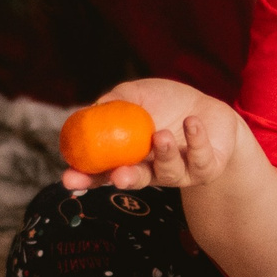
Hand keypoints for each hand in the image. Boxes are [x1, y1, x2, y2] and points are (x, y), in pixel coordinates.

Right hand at [60, 78, 242, 193]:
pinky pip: (200, 160)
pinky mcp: (205, 169)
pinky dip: (195, 140)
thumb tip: (89, 112)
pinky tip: (192, 122)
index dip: (85, 178)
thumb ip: (114, 103)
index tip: (69, 179)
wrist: (207, 109)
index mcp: (129, 157)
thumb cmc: (166, 102)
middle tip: (118, 176)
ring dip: (164, 155)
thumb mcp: (136, 95)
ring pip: (169, 173)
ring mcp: (179, 172)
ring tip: (162, 135)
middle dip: (125, 179)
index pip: (102, 172)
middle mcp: (152, 170)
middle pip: (134, 180)